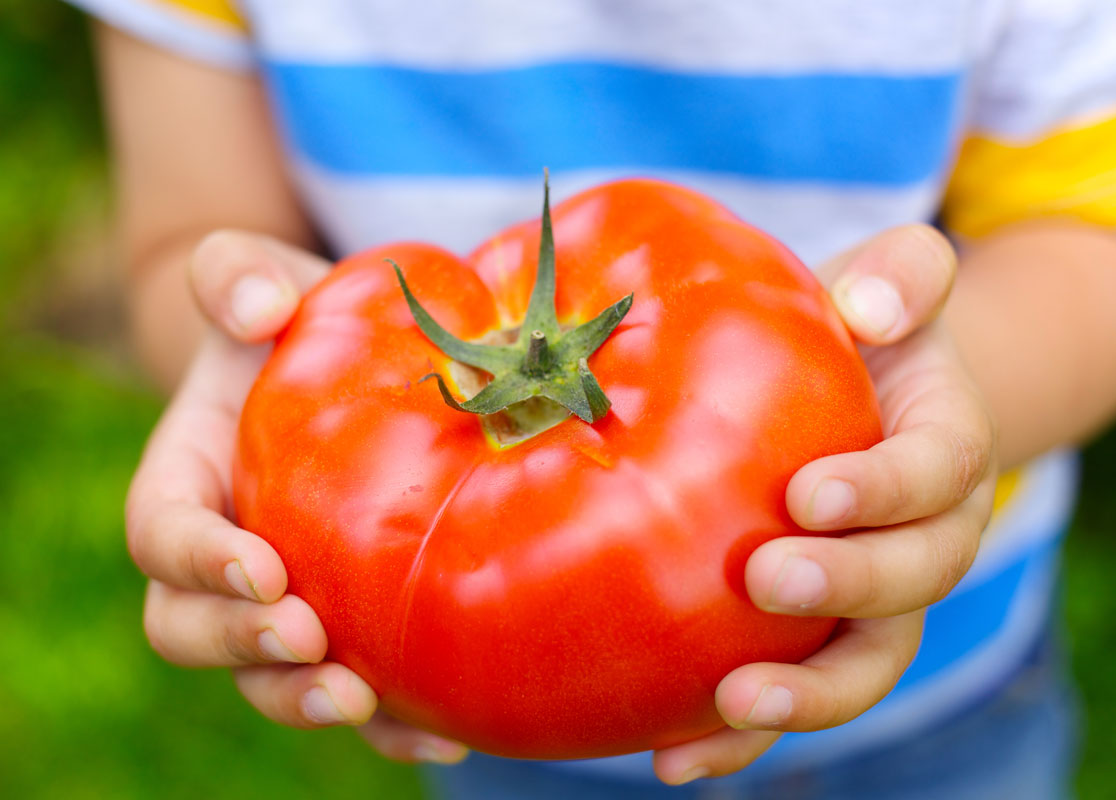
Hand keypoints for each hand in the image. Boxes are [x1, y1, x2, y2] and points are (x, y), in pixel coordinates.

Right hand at [125, 231, 466, 763]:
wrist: (350, 363)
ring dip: (307, 701)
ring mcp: (282, 599)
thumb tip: (259, 309)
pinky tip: (449, 733)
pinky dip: (392, 722)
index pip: (164, 533)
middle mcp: (223, 556)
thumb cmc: (297, 323)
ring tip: (371, 705)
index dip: (200, 560)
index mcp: (190, 478)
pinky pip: (356, 689)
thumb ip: (234, 274)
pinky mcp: (348, 622)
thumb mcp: (261, 279)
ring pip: (265, 679)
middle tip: (309, 641)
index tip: (263, 568)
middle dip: (243, 648)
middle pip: (192, 628)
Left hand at [653, 226, 997, 783]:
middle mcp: (928, 534)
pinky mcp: (819, 633)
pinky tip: (672, 758)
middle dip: (848, 589)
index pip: (936, 472)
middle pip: (915, 581)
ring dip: (806, 695)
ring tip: (732, 704)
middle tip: (767, 578)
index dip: (882, 491)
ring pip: (865, 662)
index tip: (810, 495)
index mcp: (946, 446)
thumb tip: (867, 307)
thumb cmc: (866, 332)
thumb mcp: (893, 284)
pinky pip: (794, 690)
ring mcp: (877, 595)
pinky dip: (742, 739)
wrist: (871, 388)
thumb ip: (903, 274)